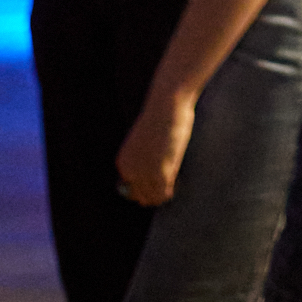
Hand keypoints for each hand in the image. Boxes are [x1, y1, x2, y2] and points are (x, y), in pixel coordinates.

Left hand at [115, 84, 195, 205]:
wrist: (167, 104)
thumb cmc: (160, 118)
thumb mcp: (146, 143)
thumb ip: (144, 161)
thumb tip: (154, 183)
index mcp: (123, 162)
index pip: (132, 189)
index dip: (148, 186)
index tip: (161, 177)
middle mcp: (130, 171)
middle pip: (143, 197)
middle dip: (156, 192)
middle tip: (170, 181)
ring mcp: (144, 174)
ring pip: (154, 198)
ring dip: (164, 192)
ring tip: (174, 180)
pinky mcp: (160, 173)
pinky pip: (165, 193)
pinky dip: (172, 191)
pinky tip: (177, 179)